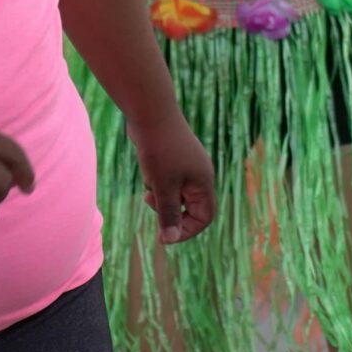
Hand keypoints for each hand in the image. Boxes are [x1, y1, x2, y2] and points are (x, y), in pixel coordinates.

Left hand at [126, 109, 215, 244]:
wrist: (150, 112)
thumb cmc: (159, 150)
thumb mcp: (163, 186)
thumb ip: (168, 214)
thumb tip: (169, 240)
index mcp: (203, 183)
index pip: (204, 218)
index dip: (186, 230)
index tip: (163, 233)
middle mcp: (199, 175)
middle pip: (190, 207)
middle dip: (169, 210)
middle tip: (151, 202)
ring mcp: (187, 165)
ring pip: (176, 194)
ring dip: (161, 196)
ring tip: (149, 183)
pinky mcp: (175, 157)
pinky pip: (168, 180)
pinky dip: (157, 181)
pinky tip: (148, 169)